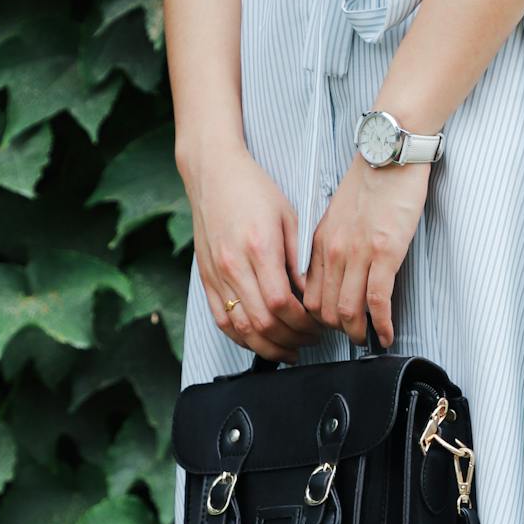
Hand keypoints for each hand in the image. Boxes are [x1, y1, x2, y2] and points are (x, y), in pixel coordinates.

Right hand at [187, 140, 323, 362]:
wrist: (213, 174)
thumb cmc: (252, 190)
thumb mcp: (289, 217)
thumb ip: (299, 259)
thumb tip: (310, 295)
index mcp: (259, 248)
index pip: (281, 304)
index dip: (302, 323)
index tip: (317, 324)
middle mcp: (233, 266)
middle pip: (262, 323)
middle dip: (291, 339)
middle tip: (309, 339)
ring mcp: (216, 275)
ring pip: (241, 329)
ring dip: (268, 347)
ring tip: (289, 349)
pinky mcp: (206, 279)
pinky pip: (222, 321)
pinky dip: (242, 338)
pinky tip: (260, 340)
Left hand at [304, 153, 430, 347]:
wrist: (389, 153)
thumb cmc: (370, 181)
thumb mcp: (338, 215)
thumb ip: (332, 244)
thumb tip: (337, 273)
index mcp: (320, 243)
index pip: (308, 295)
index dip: (317, 319)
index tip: (329, 328)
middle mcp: (334, 252)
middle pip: (323, 309)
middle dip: (336, 332)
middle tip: (350, 339)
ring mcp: (359, 254)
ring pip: (348, 310)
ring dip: (358, 333)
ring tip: (368, 340)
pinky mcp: (385, 253)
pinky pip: (378, 300)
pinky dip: (382, 324)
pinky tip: (388, 334)